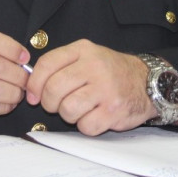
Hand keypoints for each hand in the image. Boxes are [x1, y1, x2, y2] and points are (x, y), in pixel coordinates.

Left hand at [25, 39, 154, 134]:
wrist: (146, 82)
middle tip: (56, 105)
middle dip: (49, 102)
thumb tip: (31, 88)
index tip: (33, 95)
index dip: (34, 84)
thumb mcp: (87, 56)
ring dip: (68, 115)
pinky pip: (85, 126)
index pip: (47, 64)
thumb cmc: (110, 72)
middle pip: (54, 89)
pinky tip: (94, 116)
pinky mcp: (114, 111)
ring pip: (67, 109)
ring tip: (79, 109)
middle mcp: (95, 66)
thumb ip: (60, 65)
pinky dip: (85, 125)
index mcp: (83, 50)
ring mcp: (106, 89)